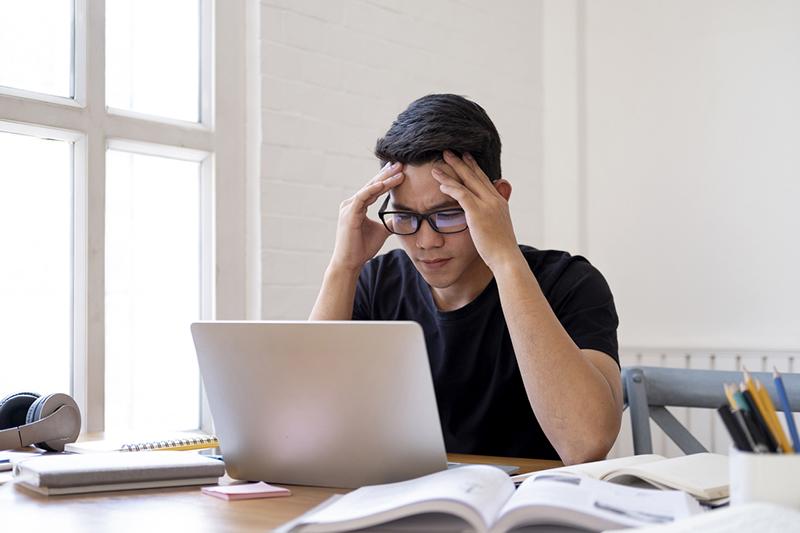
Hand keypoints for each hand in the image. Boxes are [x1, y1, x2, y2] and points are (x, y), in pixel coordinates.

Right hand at [329, 162, 404, 272]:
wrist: (350, 263)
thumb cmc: (362, 248)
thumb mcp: (381, 231)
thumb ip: (390, 222)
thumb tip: (404, 218)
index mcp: (357, 206)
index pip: (374, 188)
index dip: (387, 179)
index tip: (399, 170)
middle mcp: (352, 204)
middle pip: (372, 185)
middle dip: (387, 174)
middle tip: (400, 164)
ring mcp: (349, 207)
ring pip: (369, 189)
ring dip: (384, 180)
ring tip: (398, 172)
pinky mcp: (349, 214)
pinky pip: (362, 197)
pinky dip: (373, 190)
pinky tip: (384, 184)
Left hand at [431, 151, 520, 270]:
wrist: (506, 258)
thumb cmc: (500, 248)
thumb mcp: (498, 228)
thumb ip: (491, 217)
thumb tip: (487, 216)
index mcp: (499, 202)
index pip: (484, 179)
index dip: (474, 167)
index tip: (465, 157)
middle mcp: (494, 199)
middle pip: (475, 175)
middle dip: (461, 162)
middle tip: (449, 152)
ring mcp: (487, 204)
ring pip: (466, 182)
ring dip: (451, 171)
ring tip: (438, 163)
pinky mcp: (478, 212)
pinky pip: (461, 194)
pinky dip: (450, 187)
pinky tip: (440, 184)